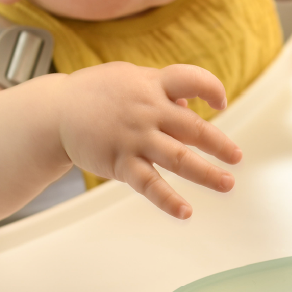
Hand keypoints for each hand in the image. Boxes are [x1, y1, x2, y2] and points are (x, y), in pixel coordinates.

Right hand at [57, 62, 241, 219]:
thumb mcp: (130, 79)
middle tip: (237, 157)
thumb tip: (191, 104)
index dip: (212, 89)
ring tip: (227, 183)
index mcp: (152, 85)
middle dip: (219, 143)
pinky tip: (185, 212)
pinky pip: (149, 184)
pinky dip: (168, 200)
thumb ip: (162, 89)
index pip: (191, 79)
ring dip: (206, 173)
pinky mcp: (121, 162)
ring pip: (178, 158)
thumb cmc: (96, 94)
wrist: (54, 112)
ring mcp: (135, 138)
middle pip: (193, 127)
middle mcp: (148, 111)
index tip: (220, 103)